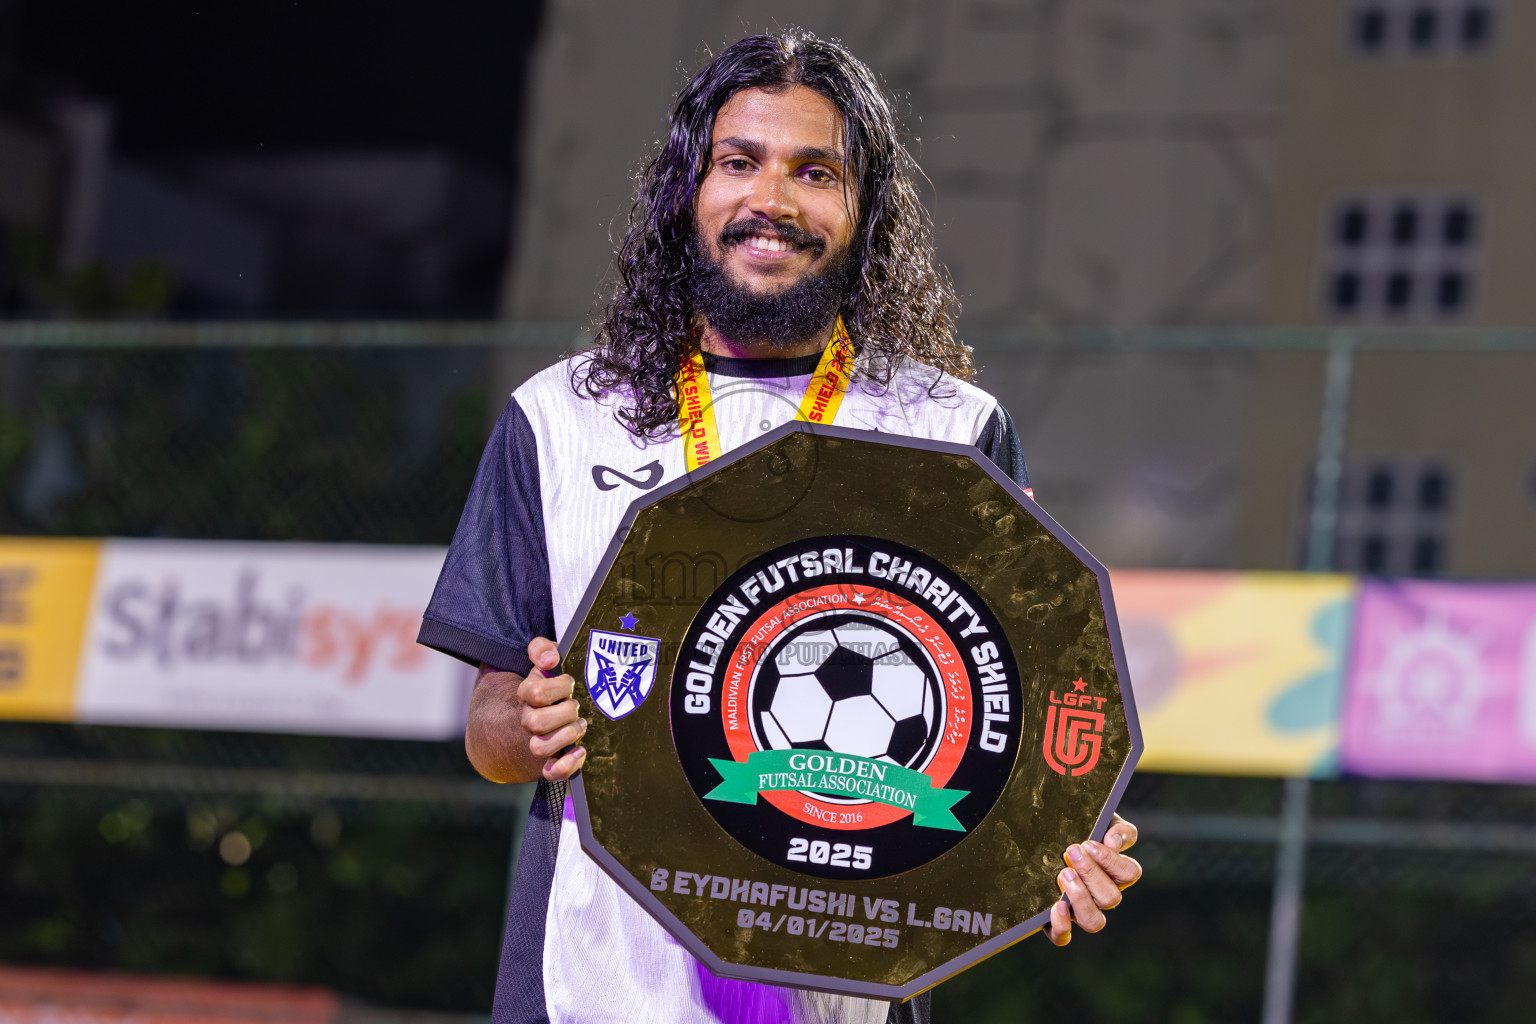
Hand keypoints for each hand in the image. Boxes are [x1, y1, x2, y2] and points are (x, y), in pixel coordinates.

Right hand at [519, 637, 587, 780]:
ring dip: (567, 735)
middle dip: (565, 712)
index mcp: (526, 695)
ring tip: (580, 725)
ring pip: (541, 747)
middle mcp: (528, 721)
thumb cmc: (543, 688)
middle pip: (536, 722)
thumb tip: (550, 658)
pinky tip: (580, 751)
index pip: (535, 692)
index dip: (558, 687)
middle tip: (575, 706)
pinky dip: (567, 765)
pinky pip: (552, 772)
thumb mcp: (540, 663)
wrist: (523, 721)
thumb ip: (541, 648)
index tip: (568, 684)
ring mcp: (535, 742)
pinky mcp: (547, 762)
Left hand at [1046, 814, 1140, 945]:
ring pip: (1094, 922)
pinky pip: (1063, 938)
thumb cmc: (1076, 827)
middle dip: (1091, 873)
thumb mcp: (1099, 820)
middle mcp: (1101, 895)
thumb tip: (1113, 841)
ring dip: (1081, 899)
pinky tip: (1055, 905)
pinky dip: (1061, 926)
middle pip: (1112, 898)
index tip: (1088, 843)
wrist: (1042, 837)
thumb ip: (1114, 827)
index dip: (1112, 861)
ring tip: (1063, 874)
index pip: (1130, 873)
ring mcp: (1080, 910)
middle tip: (1071, 851)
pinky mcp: (1058, 922)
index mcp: (1115, 872)